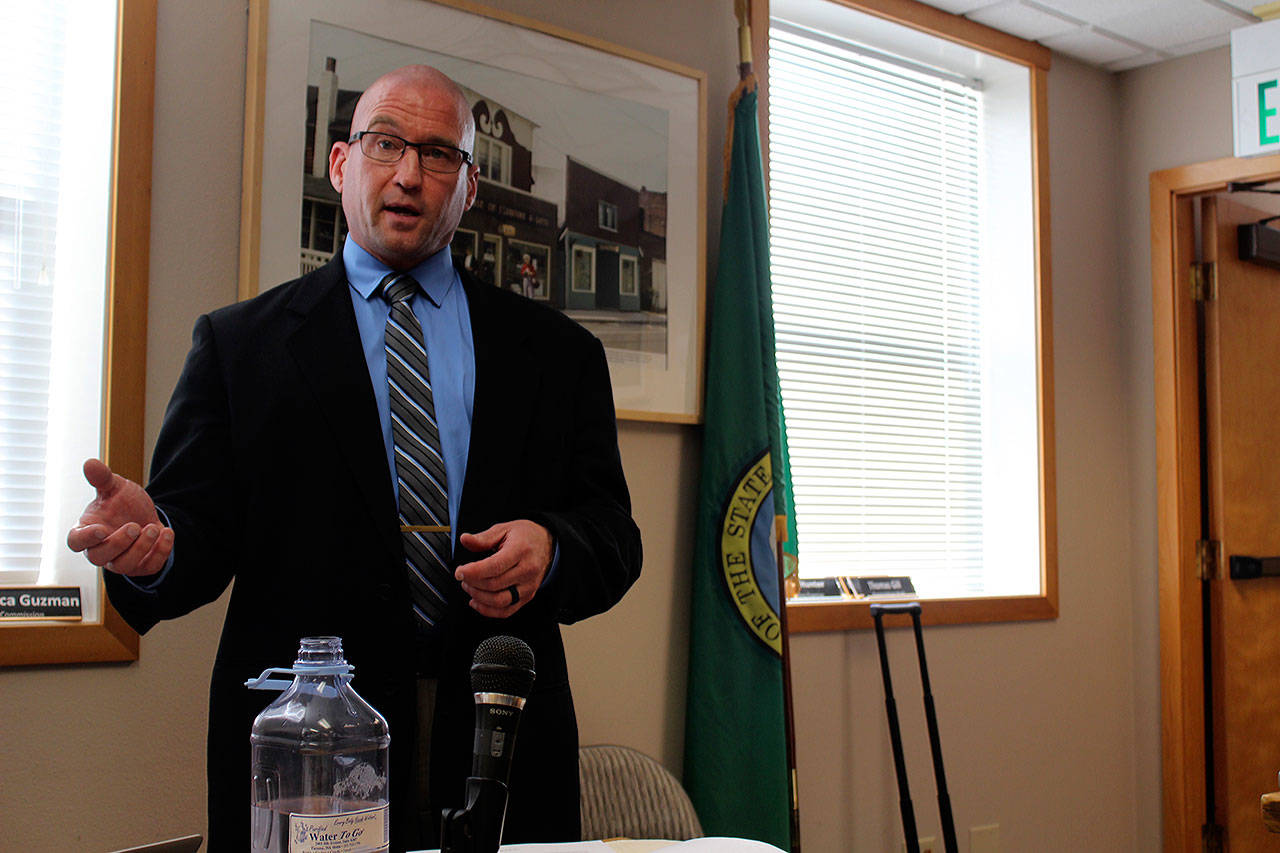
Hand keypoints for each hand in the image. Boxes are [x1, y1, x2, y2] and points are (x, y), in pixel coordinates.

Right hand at [66, 458, 173, 576]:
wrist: (146, 513)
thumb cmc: (122, 503)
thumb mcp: (115, 487)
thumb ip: (102, 478)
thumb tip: (90, 463)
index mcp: (87, 531)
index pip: (75, 542)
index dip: (85, 538)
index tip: (100, 529)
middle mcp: (101, 549)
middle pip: (99, 557)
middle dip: (119, 543)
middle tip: (135, 526)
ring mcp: (120, 561)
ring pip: (124, 565)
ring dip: (140, 548)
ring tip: (153, 528)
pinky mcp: (141, 566)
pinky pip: (149, 567)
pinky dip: (160, 551)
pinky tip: (166, 533)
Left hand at [455, 520, 552, 617]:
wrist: (547, 545)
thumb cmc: (525, 536)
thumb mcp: (504, 529)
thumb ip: (483, 537)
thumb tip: (465, 539)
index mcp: (521, 551)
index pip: (494, 567)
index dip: (473, 572)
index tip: (459, 571)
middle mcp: (527, 571)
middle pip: (494, 585)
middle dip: (472, 583)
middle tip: (463, 576)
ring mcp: (528, 586)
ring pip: (499, 601)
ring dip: (478, 597)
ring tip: (469, 586)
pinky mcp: (527, 597)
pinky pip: (506, 611)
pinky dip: (488, 610)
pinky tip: (477, 601)